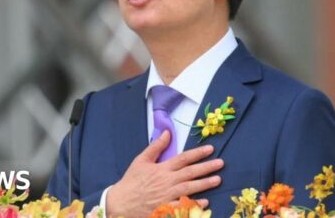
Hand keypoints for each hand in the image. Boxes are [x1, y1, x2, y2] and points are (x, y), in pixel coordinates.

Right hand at [106, 130, 223, 217]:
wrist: (121, 203)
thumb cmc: (132, 180)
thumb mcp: (141, 160)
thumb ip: (156, 146)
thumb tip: (167, 132)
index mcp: (162, 168)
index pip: (184, 158)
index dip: (198, 153)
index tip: (210, 149)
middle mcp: (167, 181)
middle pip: (190, 172)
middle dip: (207, 167)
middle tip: (221, 163)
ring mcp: (168, 196)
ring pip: (190, 188)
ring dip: (205, 184)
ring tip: (218, 179)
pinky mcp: (166, 209)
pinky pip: (183, 207)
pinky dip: (194, 204)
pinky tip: (206, 201)